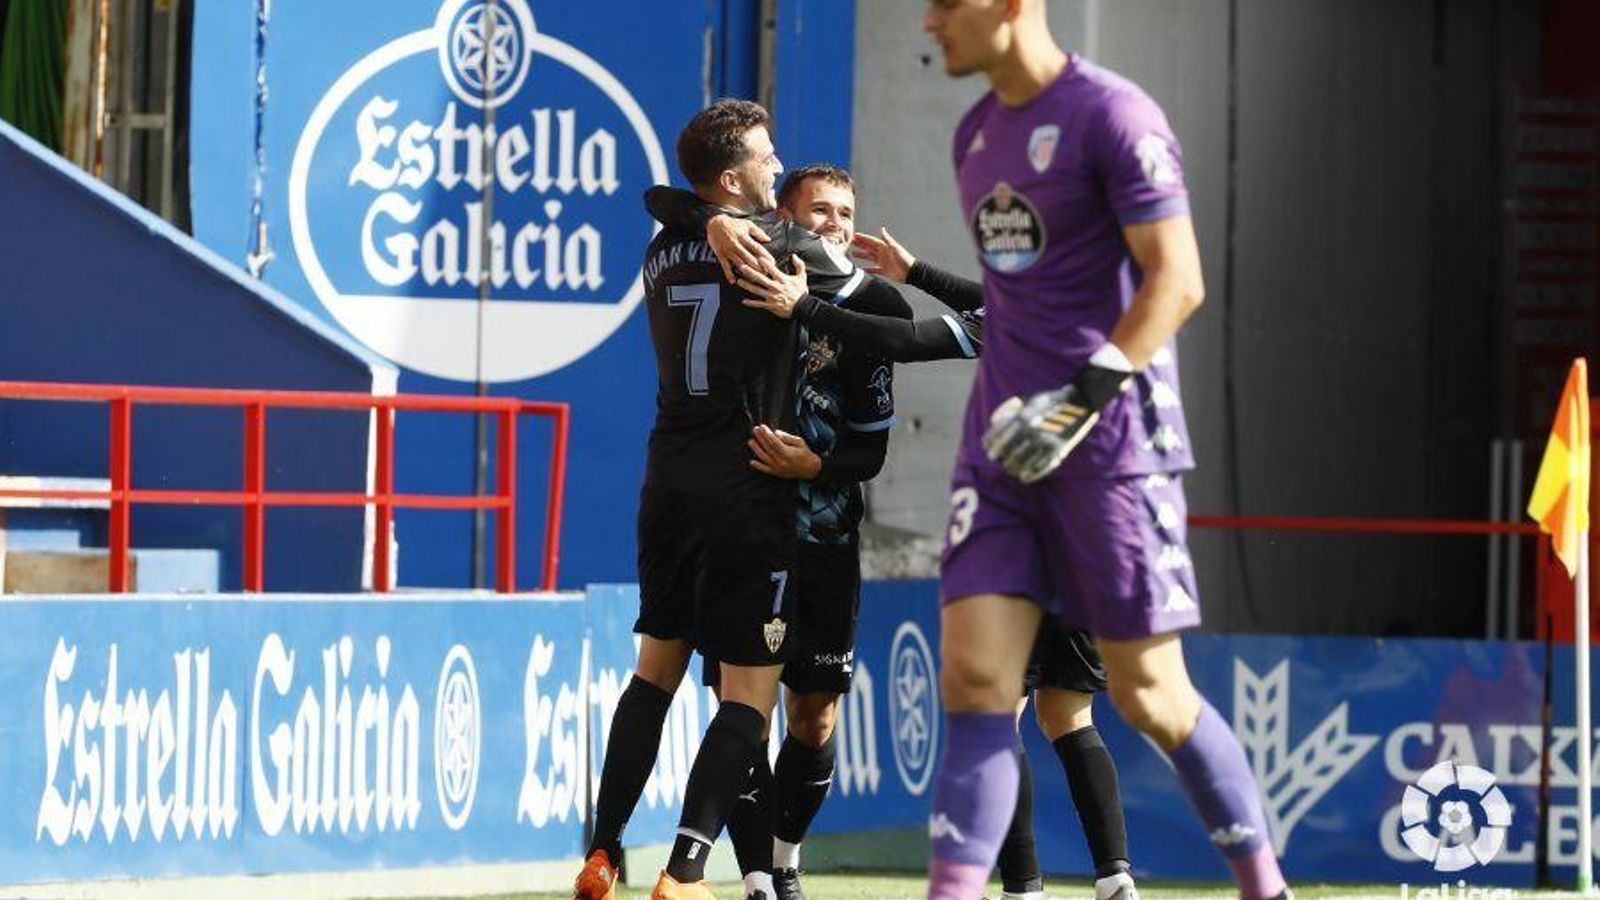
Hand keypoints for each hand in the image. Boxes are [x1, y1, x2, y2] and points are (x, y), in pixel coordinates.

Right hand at [708, 214, 774, 282]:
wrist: (714, 222)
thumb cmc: (733, 224)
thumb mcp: (747, 224)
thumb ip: (758, 232)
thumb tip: (768, 239)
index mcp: (744, 237)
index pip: (757, 248)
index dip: (765, 256)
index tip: (772, 263)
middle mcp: (737, 244)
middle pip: (749, 258)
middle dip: (758, 267)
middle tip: (766, 275)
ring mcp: (728, 250)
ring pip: (739, 263)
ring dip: (746, 272)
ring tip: (754, 280)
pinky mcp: (720, 254)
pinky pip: (725, 265)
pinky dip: (728, 274)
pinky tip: (733, 281)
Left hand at [738, 255, 807, 318]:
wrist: (803, 307)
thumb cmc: (801, 292)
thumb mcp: (802, 277)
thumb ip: (799, 265)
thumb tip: (794, 255)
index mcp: (782, 279)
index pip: (772, 269)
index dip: (764, 263)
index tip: (757, 257)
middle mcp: (775, 287)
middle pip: (760, 278)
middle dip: (750, 272)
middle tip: (741, 267)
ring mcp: (772, 297)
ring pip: (757, 290)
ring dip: (747, 286)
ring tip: (739, 281)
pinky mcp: (770, 305)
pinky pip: (759, 304)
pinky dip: (751, 303)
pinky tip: (744, 301)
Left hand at [748, 425, 821, 478]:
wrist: (810, 469)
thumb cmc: (805, 454)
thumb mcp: (800, 442)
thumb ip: (787, 437)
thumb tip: (776, 433)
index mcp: (787, 452)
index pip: (773, 441)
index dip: (766, 433)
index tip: (762, 426)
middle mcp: (781, 461)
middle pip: (767, 447)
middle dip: (760, 438)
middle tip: (755, 430)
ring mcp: (778, 468)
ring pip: (764, 457)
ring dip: (756, 449)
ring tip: (750, 441)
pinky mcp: (777, 473)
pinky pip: (765, 469)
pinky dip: (758, 466)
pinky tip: (752, 461)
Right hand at [851, 228, 915, 282]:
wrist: (911, 272)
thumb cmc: (904, 259)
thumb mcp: (895, 248)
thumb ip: (887, 239)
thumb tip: (882, 229)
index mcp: (884, 247)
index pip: (871, 241)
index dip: (863, 238)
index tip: (854, 235)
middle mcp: (882, 253)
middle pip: (868, 248)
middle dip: (860, 245)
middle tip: (850, 242)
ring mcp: (883, 262)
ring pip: (869, 257)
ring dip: (862, 255)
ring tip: (853, 254)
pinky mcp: (884, 270)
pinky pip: (874, 270)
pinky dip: (868, 269)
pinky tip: (862, 269)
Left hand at [980, 364, 1130, 482]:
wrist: (1079, 402)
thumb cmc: (1049, 401)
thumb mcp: (1027, 399)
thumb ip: (1008, 409)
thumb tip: (992, 422)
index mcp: (1021, 417)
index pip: (997, 437)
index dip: (990, 446)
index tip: (989, 451)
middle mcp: (1030, 431)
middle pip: (1007, 453)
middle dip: (1000, 459)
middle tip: (1000, 461)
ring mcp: (1044, 442)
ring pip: (1021, 463)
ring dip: (1013, 468)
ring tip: (1011, 469)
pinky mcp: (1058, 451)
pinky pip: (1039, 469)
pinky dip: (1029, 475)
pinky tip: (1024, 477)